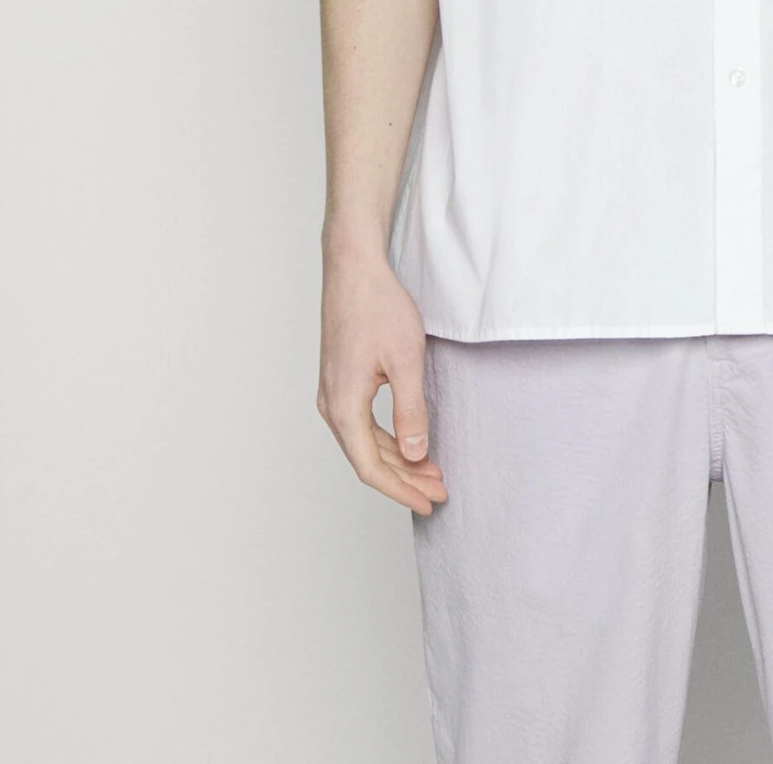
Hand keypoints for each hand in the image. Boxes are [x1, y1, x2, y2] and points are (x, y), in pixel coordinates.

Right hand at [317, 248, 449, 514]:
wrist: (354, 269)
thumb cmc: (377, 307)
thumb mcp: (406, 361)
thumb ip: (411, 412)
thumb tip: (415, 454)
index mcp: (344, 406)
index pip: (371, 467)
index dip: (401, 490)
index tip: (428, 503)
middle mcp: (332, 405)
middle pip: (368, 459)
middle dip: (405, 479)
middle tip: (439, 490)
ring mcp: (334, 393)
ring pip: (365, 443)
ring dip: (398, 460)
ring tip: (431, 471)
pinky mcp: (341, 381)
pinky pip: (362, 424)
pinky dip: (388, 439)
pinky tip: (411, 441)